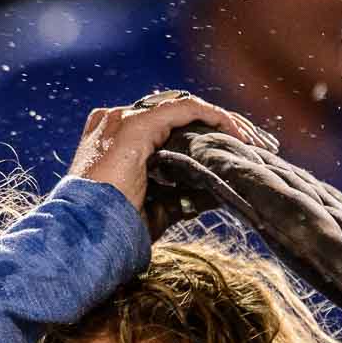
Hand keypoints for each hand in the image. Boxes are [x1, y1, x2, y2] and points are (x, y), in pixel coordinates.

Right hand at [67, 90, 274, 224]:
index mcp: (114, 136)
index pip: (168, 122)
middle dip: (222, 125)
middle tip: (258, 144)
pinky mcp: (136, 125)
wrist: (84, 236)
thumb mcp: (156, 206)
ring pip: (187, 106)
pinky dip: (216, 119)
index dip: (205, 132)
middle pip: (180, 111)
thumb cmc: (113, 229)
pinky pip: (186, 109)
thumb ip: (183, 193)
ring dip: (226, 121)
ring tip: (256, 142)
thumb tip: (218, 190)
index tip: (239, 150)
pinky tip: (239, 136)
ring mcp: (123, 119)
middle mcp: (117, 120)